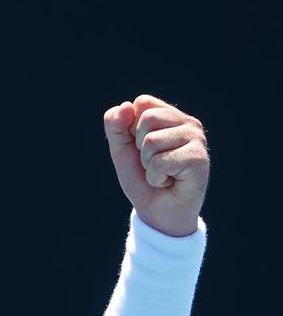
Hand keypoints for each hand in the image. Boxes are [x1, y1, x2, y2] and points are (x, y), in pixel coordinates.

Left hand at [103, 95, 209, 236]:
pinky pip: (160, 161)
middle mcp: (188, 124)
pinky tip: (170, 181)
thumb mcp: (122, 151)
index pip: (142, 102)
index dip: (131, 128)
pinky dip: (156, 177)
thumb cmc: (143, 180)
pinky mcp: (199, 158)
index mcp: (171, 117)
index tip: (140, 148)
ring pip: (152, 141)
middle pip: (147, 118)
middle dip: (139, 147)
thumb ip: (116, 127)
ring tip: (162, 173)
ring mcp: (197, 140)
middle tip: (153, 163)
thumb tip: (125, 106)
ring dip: (148, 165)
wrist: (158, 212)